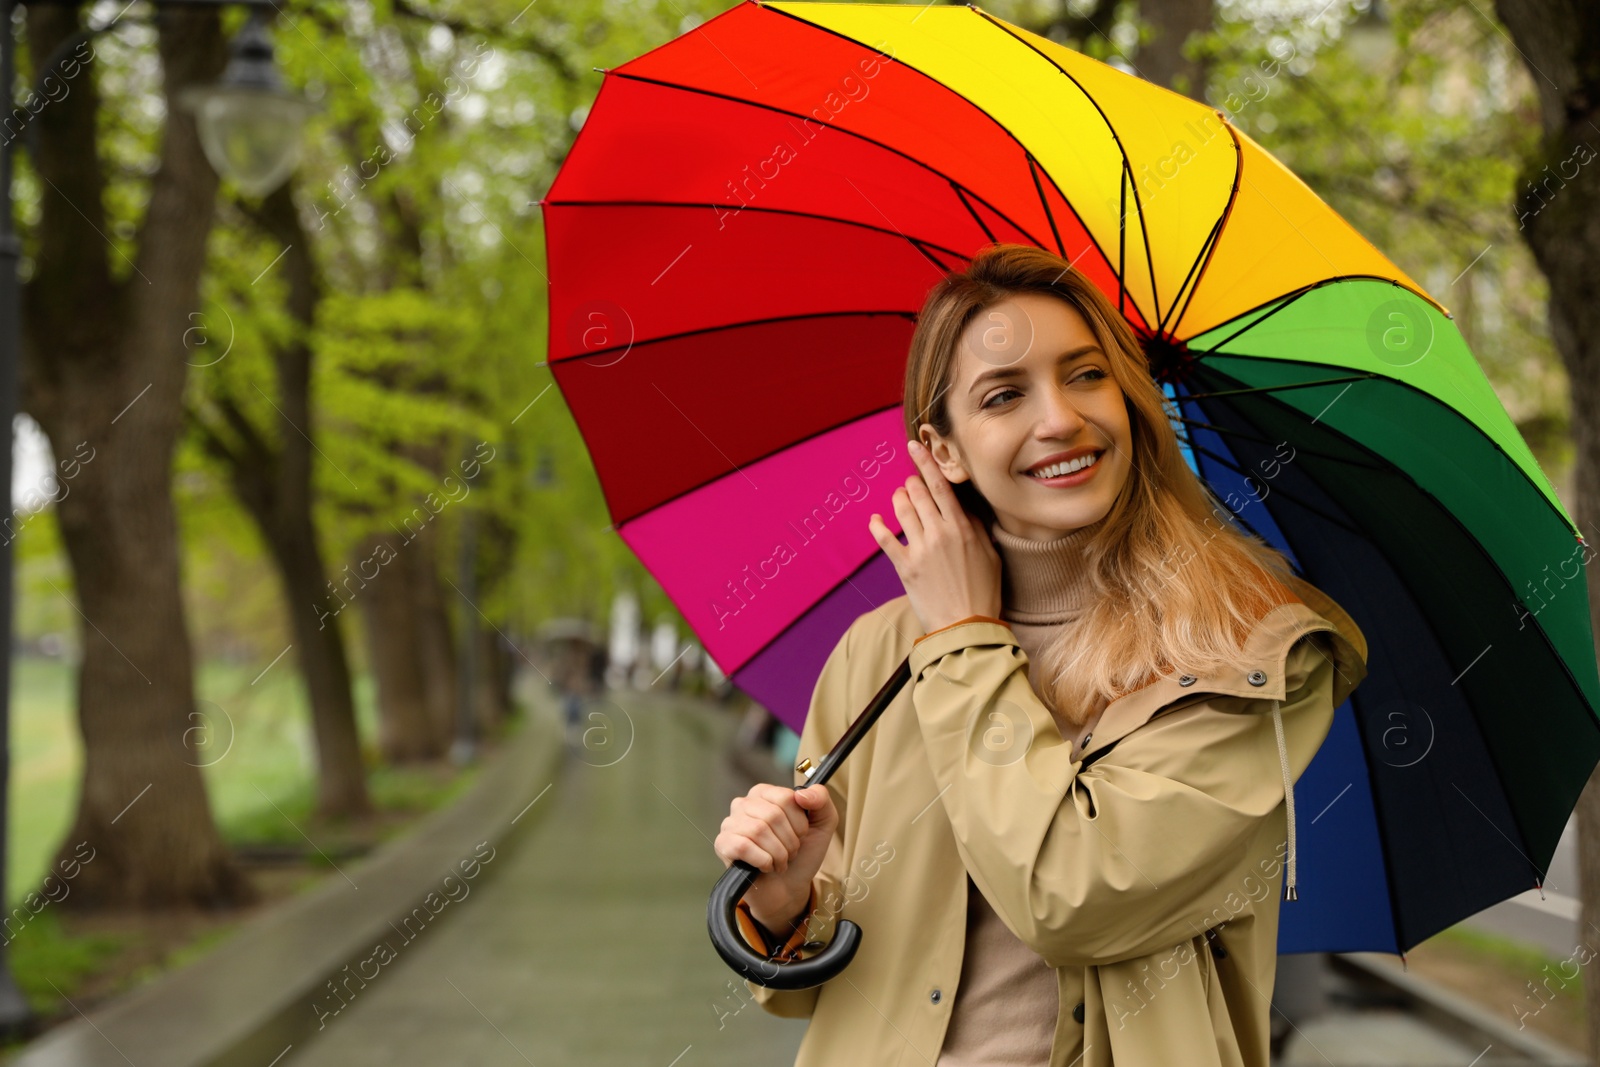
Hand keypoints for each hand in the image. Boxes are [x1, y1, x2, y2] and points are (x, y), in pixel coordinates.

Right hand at [715, 782, 837, 934]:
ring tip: (779, 861)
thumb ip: (820, 799)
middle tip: (790, 853)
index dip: (799, 823)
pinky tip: (765, 866)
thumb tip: (801, 794)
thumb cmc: (802, 854)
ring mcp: (730, 823)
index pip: (786, 798)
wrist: (788, 889)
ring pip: (759, 830)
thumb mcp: (822, 824)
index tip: (800, 835)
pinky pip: (743, 846)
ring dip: (778, 854)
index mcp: (765, 793)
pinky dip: (762, 860)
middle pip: (773, 815)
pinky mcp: (723, 844)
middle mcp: (744, 804)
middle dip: (790, 841)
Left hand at [867, 439, 1001, 634]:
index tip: (914, 447)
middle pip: (918, 493)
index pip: (941, 486)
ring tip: (899, 497)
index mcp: (961, 527)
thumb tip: (963, 507)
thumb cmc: (983, 591)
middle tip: (911, 480)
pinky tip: (875, 520)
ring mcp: (919, 549)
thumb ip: (975, 527)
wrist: (966, 625)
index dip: (926, 463)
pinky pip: (885, 540)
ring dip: (898, 499)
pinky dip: (878, 526)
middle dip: (912, 481)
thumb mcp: (990, 554)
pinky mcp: (904, 567)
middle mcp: (938, 533)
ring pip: (901, 511)